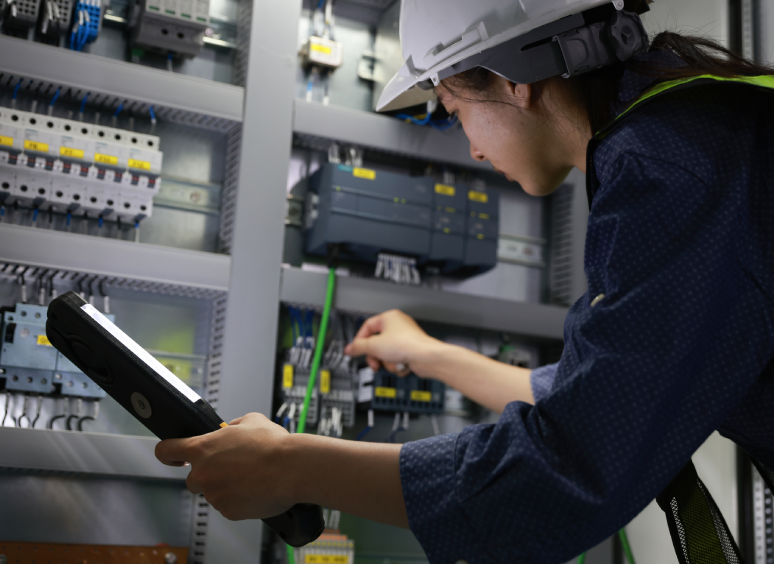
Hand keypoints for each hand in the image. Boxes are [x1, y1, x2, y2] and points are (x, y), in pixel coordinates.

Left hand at [155, 412, 294, 520]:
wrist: (292, 468)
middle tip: (232, 468)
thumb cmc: (273, 445)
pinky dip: (239, 500)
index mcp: (202, 448)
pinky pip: (229, 506)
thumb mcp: (251, 420)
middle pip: (193, 478)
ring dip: (227, 486)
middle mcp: (203, 473)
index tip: (172, 456)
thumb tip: (231, 430)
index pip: (166, 450)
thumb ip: (233, 426)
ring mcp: (214, 495)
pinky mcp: (228, 511)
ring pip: (214, 492)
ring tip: (251, 476)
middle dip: (209, 474)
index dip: (168, 453)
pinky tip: (255, 489)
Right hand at [343, 309, 443, 378]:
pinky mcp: (410, 351)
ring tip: (393, 362)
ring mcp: (404, 339)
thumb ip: (358, 347)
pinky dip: (397, 365)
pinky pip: (396, 359)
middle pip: (376, 343)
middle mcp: (397, 326)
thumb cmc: (406, 345)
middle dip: (375, 356)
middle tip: (374, 363)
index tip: (356, 351)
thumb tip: (349, 349)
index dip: (360, 340)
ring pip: (386, 354)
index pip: (367, 327)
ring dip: (387, 362)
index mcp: (389, 318)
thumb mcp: (374, 346)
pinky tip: (402, 364)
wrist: (426, 358)